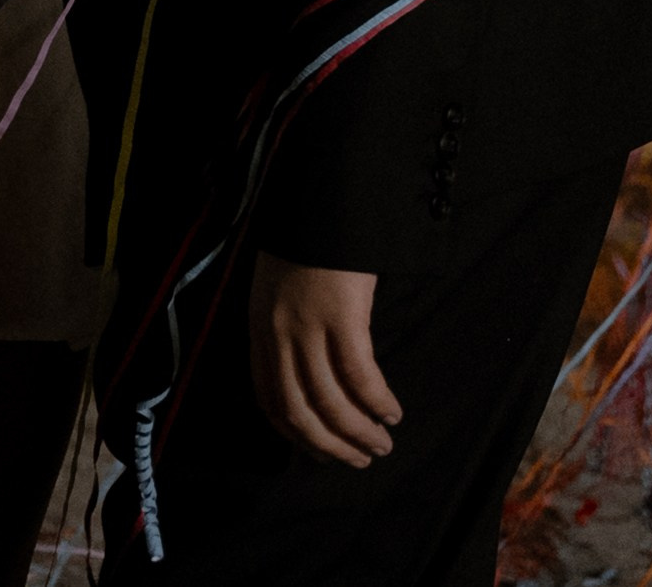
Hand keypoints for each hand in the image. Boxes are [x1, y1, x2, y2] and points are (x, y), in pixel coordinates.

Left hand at [249, 254, 401, 465]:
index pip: (269, 399)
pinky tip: (391, 411)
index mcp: (259, 327)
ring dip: (357, 432)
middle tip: (358, 459)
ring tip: (380, 444)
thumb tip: (305, 366)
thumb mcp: (276, 283)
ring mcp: (309, 326)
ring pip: (330, 401)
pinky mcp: (342, 315)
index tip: (317, 450)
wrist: (320, 192)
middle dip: (329, 445)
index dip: (294, 433)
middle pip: (299, 411)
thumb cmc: (305, 236)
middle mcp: (278, 334)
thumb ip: (282, 323)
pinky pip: (360, 375)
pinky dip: (375, 401)